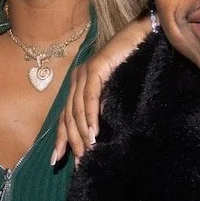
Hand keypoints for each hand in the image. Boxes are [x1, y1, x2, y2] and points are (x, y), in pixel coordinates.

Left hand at [51, 15, 150, 164]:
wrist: (142, 36)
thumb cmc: (132, 63)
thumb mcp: (115, 91)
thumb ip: (104, 108)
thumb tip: (98, 134)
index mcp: (78, 86)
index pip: (65, 117)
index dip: (61, 138)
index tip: (57, 160)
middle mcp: (76, 79)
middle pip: (69, 117)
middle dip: (72, 142)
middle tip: (79, 164)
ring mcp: (83, 73)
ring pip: (78, 110)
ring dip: (82, 134)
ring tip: (87, 154)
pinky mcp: (95, 68)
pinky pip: (90, 98)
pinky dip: (91, 117)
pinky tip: (94, 134)